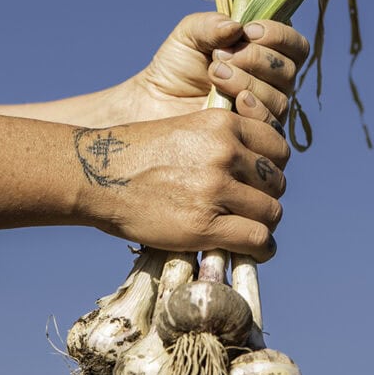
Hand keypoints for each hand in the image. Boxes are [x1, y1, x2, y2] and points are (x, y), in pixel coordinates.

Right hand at [73, 110, 288, 259]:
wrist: (96, 174)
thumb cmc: (136, 154)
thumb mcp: (185, 130)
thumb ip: (220, 143)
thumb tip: (256, 171)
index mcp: (222, 123)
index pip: (276, 147)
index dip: (271, 166)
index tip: (257, 180)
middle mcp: (225, 152)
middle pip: (277, 180)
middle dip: (267, 196)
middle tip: (249, 208)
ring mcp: (216, 189)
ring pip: (271, 211)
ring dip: (263, 223)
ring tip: (249, 230)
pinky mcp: (205, 225)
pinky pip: (258, 239)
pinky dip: (262, 249)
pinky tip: (252, 250)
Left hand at [128, 13, 308, 126]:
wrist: (155, 104)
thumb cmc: (176, 67)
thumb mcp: (189, 35)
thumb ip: (211, 25)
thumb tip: (236, 27)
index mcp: (266, 55)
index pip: (296, 46)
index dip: (279, 35)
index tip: (248, 31)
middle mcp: (273, 84)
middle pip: (288, 70)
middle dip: (256, 58)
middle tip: (219, 56)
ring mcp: (266, 112)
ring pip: (280, 98)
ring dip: (248, 82)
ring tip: (214, 73)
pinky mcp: (255, 138)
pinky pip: (270, 127)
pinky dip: (255, 110)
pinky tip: (232, 101)